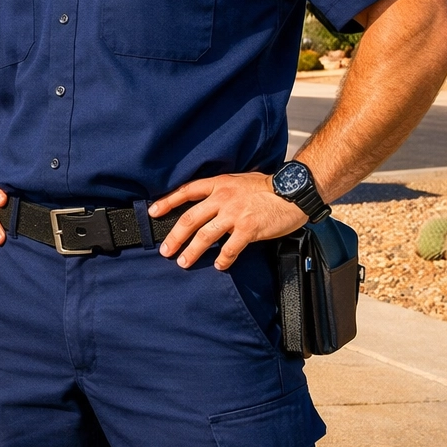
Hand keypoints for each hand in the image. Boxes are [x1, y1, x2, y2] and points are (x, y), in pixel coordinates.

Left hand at [150, 171, 306, 270]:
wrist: (294, 190)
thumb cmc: (268, 186)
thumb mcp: (239, 181)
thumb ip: (221, 191)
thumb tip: (206, 204)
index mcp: (219, 184)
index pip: (186, 192)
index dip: (167, 202)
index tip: (153, 212)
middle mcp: (223, 198)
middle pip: (190, 218)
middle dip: (175, 236)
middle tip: (165, 250)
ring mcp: (235, 214)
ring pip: (205, 235)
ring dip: (192, 251)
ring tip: (183, 262)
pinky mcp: (249, 229)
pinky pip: (230, 248)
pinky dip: (223, 258)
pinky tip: (218, 265)